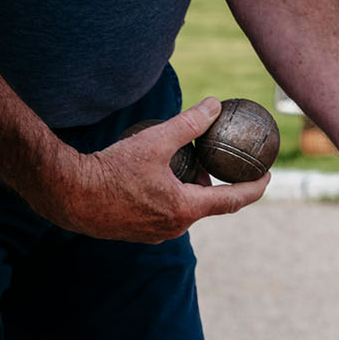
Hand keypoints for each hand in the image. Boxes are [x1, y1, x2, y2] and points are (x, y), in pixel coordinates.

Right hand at [29, 98, 270, 242]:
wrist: (70, 195)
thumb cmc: (112, 169)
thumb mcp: (156, 141)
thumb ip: (189, 124)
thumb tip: (214, 105)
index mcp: (185, 209)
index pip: (233, 200)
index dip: (254, 188)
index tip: (268, 177)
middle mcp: (174, 227)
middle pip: (208, 204)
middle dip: (216, 182)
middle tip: (215, 159)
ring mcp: (155, 233)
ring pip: (185, 209)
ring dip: (191, 188)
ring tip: (185, 162)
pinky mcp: (137, 232)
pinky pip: (165, 213)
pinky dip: (171, 195)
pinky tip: (157, 176)